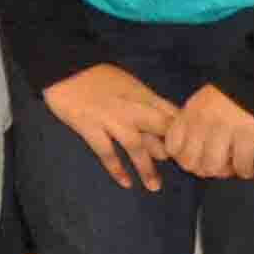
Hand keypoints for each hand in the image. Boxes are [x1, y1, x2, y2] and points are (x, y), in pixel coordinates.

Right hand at [44, 63, 180, 191]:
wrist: (63, 66)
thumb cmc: (97, 74)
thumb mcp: (129, 83)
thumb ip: (146, 102)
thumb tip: (164, 123)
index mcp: (143, 95)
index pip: (172, 116)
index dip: (185, 134)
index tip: (191, 151)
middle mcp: (131, 108)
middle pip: (160, 131)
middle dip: (171, 151)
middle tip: (177, 171)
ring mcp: (110, 119)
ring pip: (135, 146)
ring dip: (146, 168)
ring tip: (154, 187)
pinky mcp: (89, 127)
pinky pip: (106, 151)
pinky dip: (116, 168)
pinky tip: (125, 183)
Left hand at [165, 82, 253, 180]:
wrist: (252, 82)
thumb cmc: (223, 99)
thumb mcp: (197, 107)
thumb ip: (190, 127)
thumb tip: (189, 157)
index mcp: (187, 116)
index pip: (172, 147)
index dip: (182, 158)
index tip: (196, 159)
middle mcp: (201, 123)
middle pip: (189, 162)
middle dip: (202, 170)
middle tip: (216, 167)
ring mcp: (223, 129)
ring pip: (212, 166)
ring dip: (223, 173)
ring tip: (232, 169)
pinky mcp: (247, 134)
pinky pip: (241, 164)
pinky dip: (245, 171)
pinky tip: (249, 169)